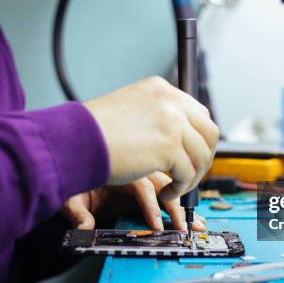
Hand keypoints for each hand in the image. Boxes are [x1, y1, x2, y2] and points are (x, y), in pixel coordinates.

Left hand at [62, 171, 206, 230]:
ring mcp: (145, 173)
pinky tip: (194, 213)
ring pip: (171, 184)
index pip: (141, 187)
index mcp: (119, 169)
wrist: (74, 163)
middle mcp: (136, 168)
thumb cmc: (75, 181)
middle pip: (163, 183)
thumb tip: (84, 228)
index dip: (150, 207)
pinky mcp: (148, 182)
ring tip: (196, 222)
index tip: (156, 225)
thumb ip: (78, 212)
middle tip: (184, 226)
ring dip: (184, 204)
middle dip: (175, 207)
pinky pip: (171, 186)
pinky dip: (183, 198)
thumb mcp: (72, 195)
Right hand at [84, 76, 219, 201]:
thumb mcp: (130, 110)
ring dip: (193, 177)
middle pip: (209, 132)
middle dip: (204, 157)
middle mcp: (170, 101)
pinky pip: (188, 173)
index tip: (192, 155)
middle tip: (191, 175)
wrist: (74, 141)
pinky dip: (180, 188)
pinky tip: (167, 193)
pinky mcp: (169, 147)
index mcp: (160, 89)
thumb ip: (156, 117)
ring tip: (176, 188)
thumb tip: (178, 136)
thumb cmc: (92, 132)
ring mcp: (172, 123)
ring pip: (202, 155)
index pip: (198, 113)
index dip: (199, 138)